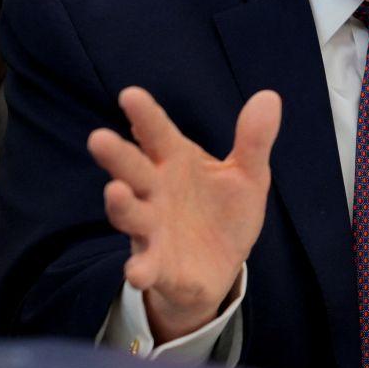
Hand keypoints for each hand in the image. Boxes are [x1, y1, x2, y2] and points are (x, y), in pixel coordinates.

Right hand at [87, 88, 280, 342]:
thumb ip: (254, 140)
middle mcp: (156, 192)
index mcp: (176, 162)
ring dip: (121, 205)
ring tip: (115, 191)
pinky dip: (140, 269)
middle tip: (99, 138)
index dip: (145, 115)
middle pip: (133, 169)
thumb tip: (269, 97)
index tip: (130, 95)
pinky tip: (136, 272)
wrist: (222, 265)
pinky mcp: (158, 265)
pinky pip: (145, 265)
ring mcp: (153, 228)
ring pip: (130, 213)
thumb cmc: (225, 210)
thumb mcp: (248, 174)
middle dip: (117, 155)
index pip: (158, 134)